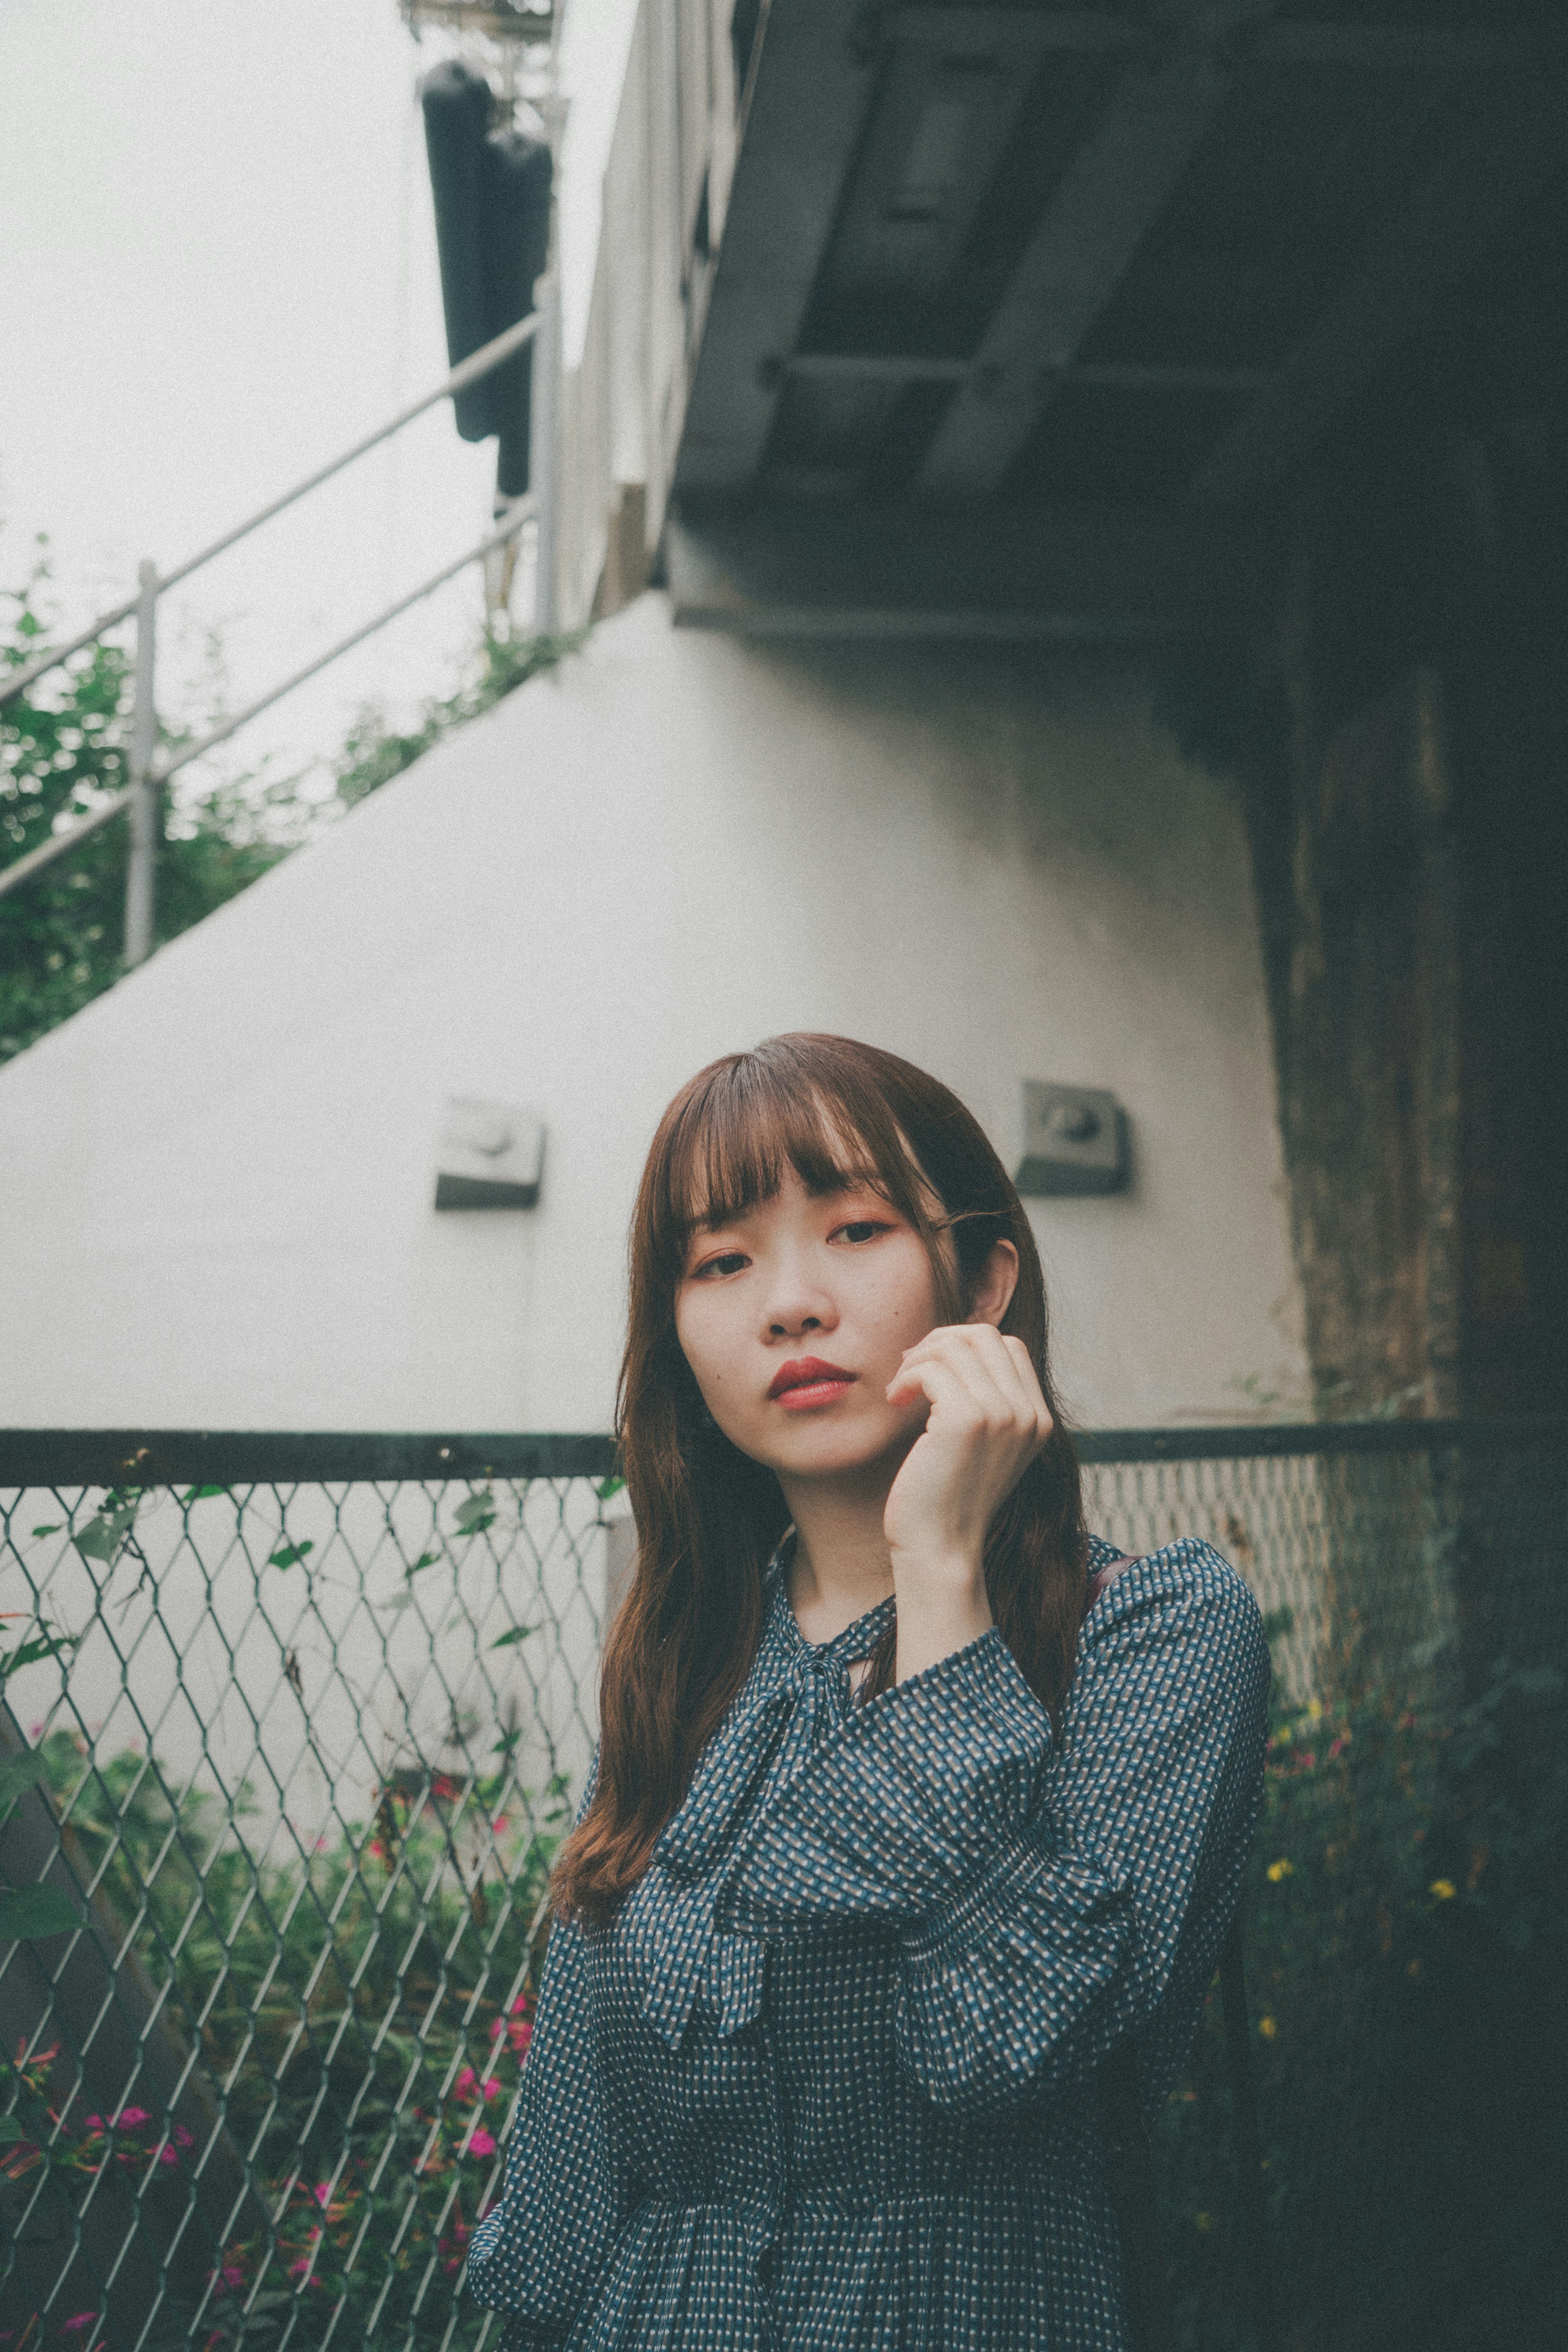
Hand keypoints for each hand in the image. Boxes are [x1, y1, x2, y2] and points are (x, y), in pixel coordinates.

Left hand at [882, 1327, 1052, 1679]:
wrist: (939, 1550)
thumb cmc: (947, 1499)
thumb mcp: (980, 1446)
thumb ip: (984, 1401)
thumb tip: (950, 1345)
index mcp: (1038, 1419)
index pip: (1008, 1347)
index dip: (964, 1345)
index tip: (930, 1369)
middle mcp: (1028, 1414)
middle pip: (984, 1336)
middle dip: (940, 1342)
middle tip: (910, 1371)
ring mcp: (1002, 1415)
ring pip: (955, 1346)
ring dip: (918, 1360)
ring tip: (901, 1389)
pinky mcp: (967, 1420)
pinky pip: (932, 1367)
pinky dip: (908, 1376)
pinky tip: (896, 1400)